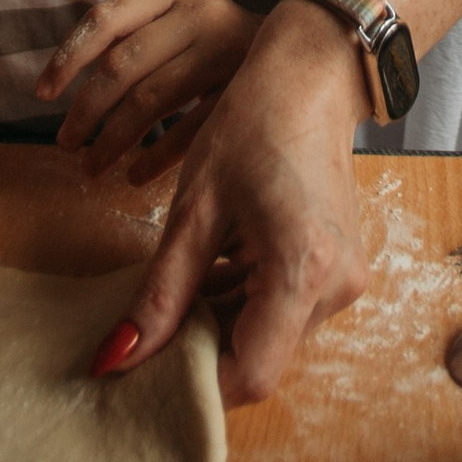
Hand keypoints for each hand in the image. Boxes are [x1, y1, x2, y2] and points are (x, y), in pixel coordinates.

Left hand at [35, 0, 261, 178]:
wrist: (309, 45)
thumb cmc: (216, 41)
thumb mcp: (178, 19)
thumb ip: (131, 37)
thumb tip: (59, 83)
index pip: (106, 17)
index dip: (68, 57)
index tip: (42, 93)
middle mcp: (202, 12)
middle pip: (123, 65)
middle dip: (86, 111)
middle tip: (65, 144)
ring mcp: (227, 51)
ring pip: (150, 101)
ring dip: (113, 141)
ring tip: (91, 168)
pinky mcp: (246, 91)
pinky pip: (189, 131)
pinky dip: (157, 158)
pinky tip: (134, 175)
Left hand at [91, 1, 369, 405]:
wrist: (312, 77)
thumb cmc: (253, 125)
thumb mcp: (195, 210)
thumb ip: (160, 293)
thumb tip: (117, 359)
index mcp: (304, 269)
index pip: (252, 374)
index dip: (196, 383)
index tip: (144, 373)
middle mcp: (337, 286)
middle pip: (260, 359)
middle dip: (201, 351)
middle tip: (146, 328)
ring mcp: (344, 280)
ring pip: (269, 338)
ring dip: (219, 324)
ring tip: (177, 286)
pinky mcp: (339, 270)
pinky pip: (283, 311)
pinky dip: (241, 302)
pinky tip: (210, 269)